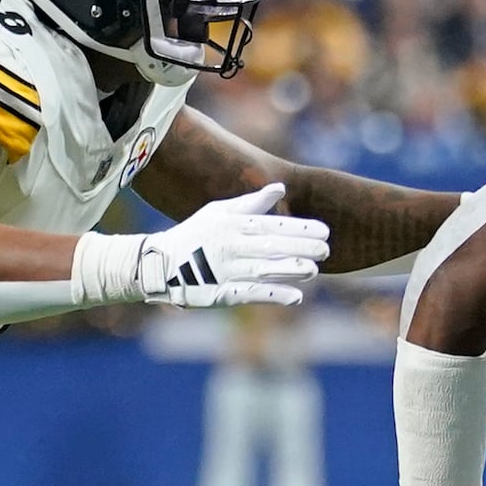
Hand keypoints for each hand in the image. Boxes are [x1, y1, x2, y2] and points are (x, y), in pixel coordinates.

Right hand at [140, 183, 328, 306]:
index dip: (299, 228)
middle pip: (270, 246)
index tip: (324, 230)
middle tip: (327, 249)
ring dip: (290, 270)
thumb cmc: (195, 234)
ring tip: (314, 270)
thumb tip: (280, 188)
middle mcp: (231, 246)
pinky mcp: (221, 294)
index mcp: (233, 225)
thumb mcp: (219, 212)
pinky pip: (250, 294)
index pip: (271, 225)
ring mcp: (225, 271)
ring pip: (263, 270)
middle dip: (300, 248)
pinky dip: (273, 296)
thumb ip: (252, 202)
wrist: (158, 263)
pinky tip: (296, 298)